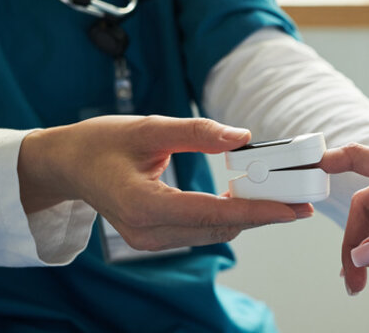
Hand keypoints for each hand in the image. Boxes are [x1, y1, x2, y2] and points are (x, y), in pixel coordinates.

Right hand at [17, 115, 312, 250]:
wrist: (65, 165)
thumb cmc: (100, 142)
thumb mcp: (147, 127)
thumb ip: (197, 132)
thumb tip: (244, 137)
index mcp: (141, 205)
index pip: (212, 214)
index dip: (257, 211)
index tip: (293, 208)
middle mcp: (146, 232)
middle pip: (220, 229)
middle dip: (264, 214)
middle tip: (303, 199)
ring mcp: (150, 241)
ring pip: (214, 234)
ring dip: (250, 217)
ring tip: (284, 196)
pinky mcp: (156, 238)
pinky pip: (202, 232)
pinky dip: (228, 217)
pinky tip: (250, 199)